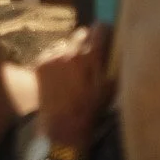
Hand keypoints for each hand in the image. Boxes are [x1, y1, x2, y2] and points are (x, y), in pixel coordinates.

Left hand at [34, 25, 111, 152]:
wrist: (62, 129)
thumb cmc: (89, 112)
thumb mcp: (108, 90)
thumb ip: (113, 66)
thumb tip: (120, 50)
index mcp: (88, 57)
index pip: (98, 30)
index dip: (104, 32)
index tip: (106, 35)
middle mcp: (69, 51)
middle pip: (80, 34)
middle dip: (87, 42)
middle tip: (90, 57)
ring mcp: (52, 56)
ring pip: (65, 44)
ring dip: (71, 52)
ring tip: (74, 70)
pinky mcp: (39, 63)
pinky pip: (52, 54)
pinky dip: (57, 61)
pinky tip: (60, 76)